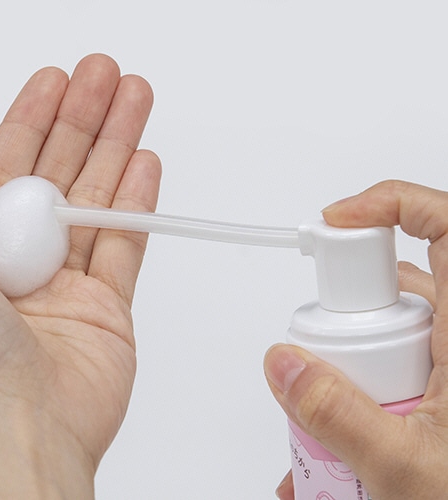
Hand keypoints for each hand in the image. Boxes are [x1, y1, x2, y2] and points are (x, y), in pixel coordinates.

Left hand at [0, 54, 160, 497]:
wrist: (14, 434)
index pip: (5, 166)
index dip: (32, 119)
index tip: (58, 82)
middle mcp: (17, 263)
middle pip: (58, 174)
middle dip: (84, 122)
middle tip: (109, 79)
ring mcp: (65, 284)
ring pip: (98, 201)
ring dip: (118, 149)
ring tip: (136, 104)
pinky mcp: (106, 309)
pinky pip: (125, 244)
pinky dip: (138, 203)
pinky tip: (146, 165)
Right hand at [264, 180, 447, 498]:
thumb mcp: (407, 471)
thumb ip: (339, 415)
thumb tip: (284, 363)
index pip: (444, 225)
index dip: (388, 204)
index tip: (333, 222)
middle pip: (393, 286)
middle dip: (344, 319)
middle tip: (322, 367)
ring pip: (387, 326)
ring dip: (348, 358)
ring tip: (326, 419)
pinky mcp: (441, 379)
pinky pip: (393, 355)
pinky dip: (360, 379)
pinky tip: (338, 431)